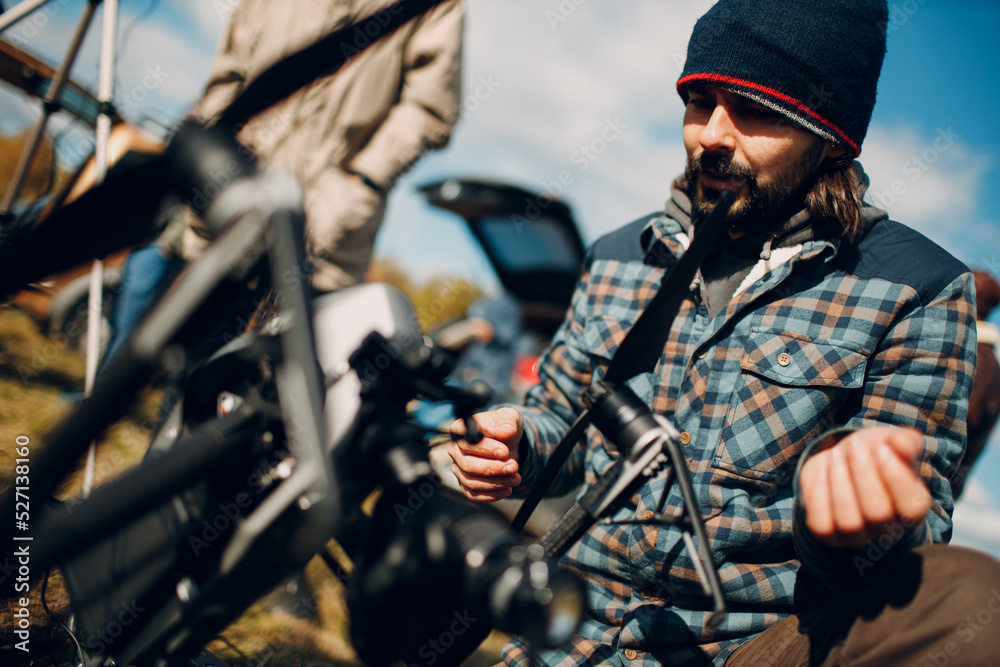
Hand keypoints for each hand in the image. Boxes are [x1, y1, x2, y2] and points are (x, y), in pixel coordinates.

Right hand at [448, 408, 522, 501]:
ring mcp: (459, 469)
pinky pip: (474, 495)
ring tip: (515, 478)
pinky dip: (492, 495)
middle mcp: (455, 450)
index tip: (504, 452)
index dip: (484, 448)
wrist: (508, 443)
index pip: (466, 440)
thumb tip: (506, 431)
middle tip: (513, 467)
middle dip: (493, 468)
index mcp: (460, 430)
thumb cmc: (503, 428)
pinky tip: (508, 489)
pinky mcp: (465, 484)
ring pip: (472, 482)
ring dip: (496, 483)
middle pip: (468, 464)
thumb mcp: (508, 418)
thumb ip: (506, 421)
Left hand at [799, 426, 931, 548]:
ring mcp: (858, 535)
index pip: (913, 507)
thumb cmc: (873, 451)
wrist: (841, 458)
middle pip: (877, 513)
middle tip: (854, 445)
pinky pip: (821, 525)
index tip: (881, 448)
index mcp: (912, 506)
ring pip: (849, 522)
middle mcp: (888, 527)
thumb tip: (904, 446)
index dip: (896, 478)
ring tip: (835, 455)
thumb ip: (905, 441)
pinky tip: (822, 473)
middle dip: (862, 474)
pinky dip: (818, 496)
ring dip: (839, 482)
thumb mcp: (891, 441)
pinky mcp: (829, 535)